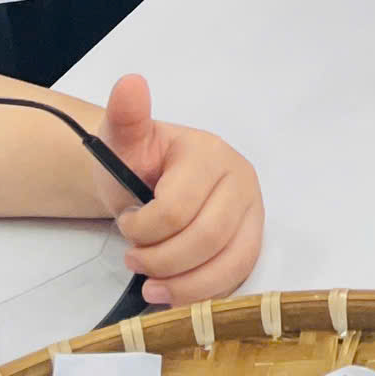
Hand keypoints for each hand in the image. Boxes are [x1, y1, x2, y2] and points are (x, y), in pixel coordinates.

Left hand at [100, 75, 264, 306]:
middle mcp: (241, 180)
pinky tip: (175, 292)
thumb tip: (130, 82)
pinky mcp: (253, 239)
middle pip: (206, 239)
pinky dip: (205, 293)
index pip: (179, 208)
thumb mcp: (121, 140)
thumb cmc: (135, 161)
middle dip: (161, 260)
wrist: (146, 179)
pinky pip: (239, 276)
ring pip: (229, 263)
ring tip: (152, 283)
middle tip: (134, 258)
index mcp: (209, 153)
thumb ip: (126, 117)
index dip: (144, 229)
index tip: (126, 224)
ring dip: (183, 284)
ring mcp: (253, 211)